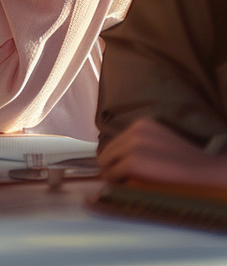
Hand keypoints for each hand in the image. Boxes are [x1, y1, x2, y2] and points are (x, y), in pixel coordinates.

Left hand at [99, 118, 226, 186]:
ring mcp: (132, 146)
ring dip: (112, 175)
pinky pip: (112, 174)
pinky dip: (115, 182)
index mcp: (141, 124)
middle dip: (110, 167)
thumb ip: (138, 144)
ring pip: (106, 164)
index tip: (118, 169)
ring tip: (125, 183)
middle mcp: (134, 131)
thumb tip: (115, 158)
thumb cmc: (183, 161)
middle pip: (106, 153)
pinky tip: (126, 186)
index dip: (115, 158)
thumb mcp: (158, 141)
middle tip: (119, 179)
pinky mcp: (132, 162)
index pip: (114, 143)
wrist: (203, 171)